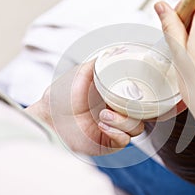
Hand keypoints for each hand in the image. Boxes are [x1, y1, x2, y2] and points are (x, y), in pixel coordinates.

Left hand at [26, 60, 143, 155]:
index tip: (142, 91)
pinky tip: (103, 126)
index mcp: (115, 95)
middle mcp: (118, 112)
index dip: (145, 96)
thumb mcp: (81, 73)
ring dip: (124, 121)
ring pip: (137, 128)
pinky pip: (125, 140)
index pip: (140, 97)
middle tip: (118, 104)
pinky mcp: (109, 143)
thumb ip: (98, 64)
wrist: (50, 118)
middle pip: (143, 113)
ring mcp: (115, 128)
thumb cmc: (62, 96)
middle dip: (136, 110)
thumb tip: (114, 52)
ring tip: (104, 115)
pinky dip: (118, 133)